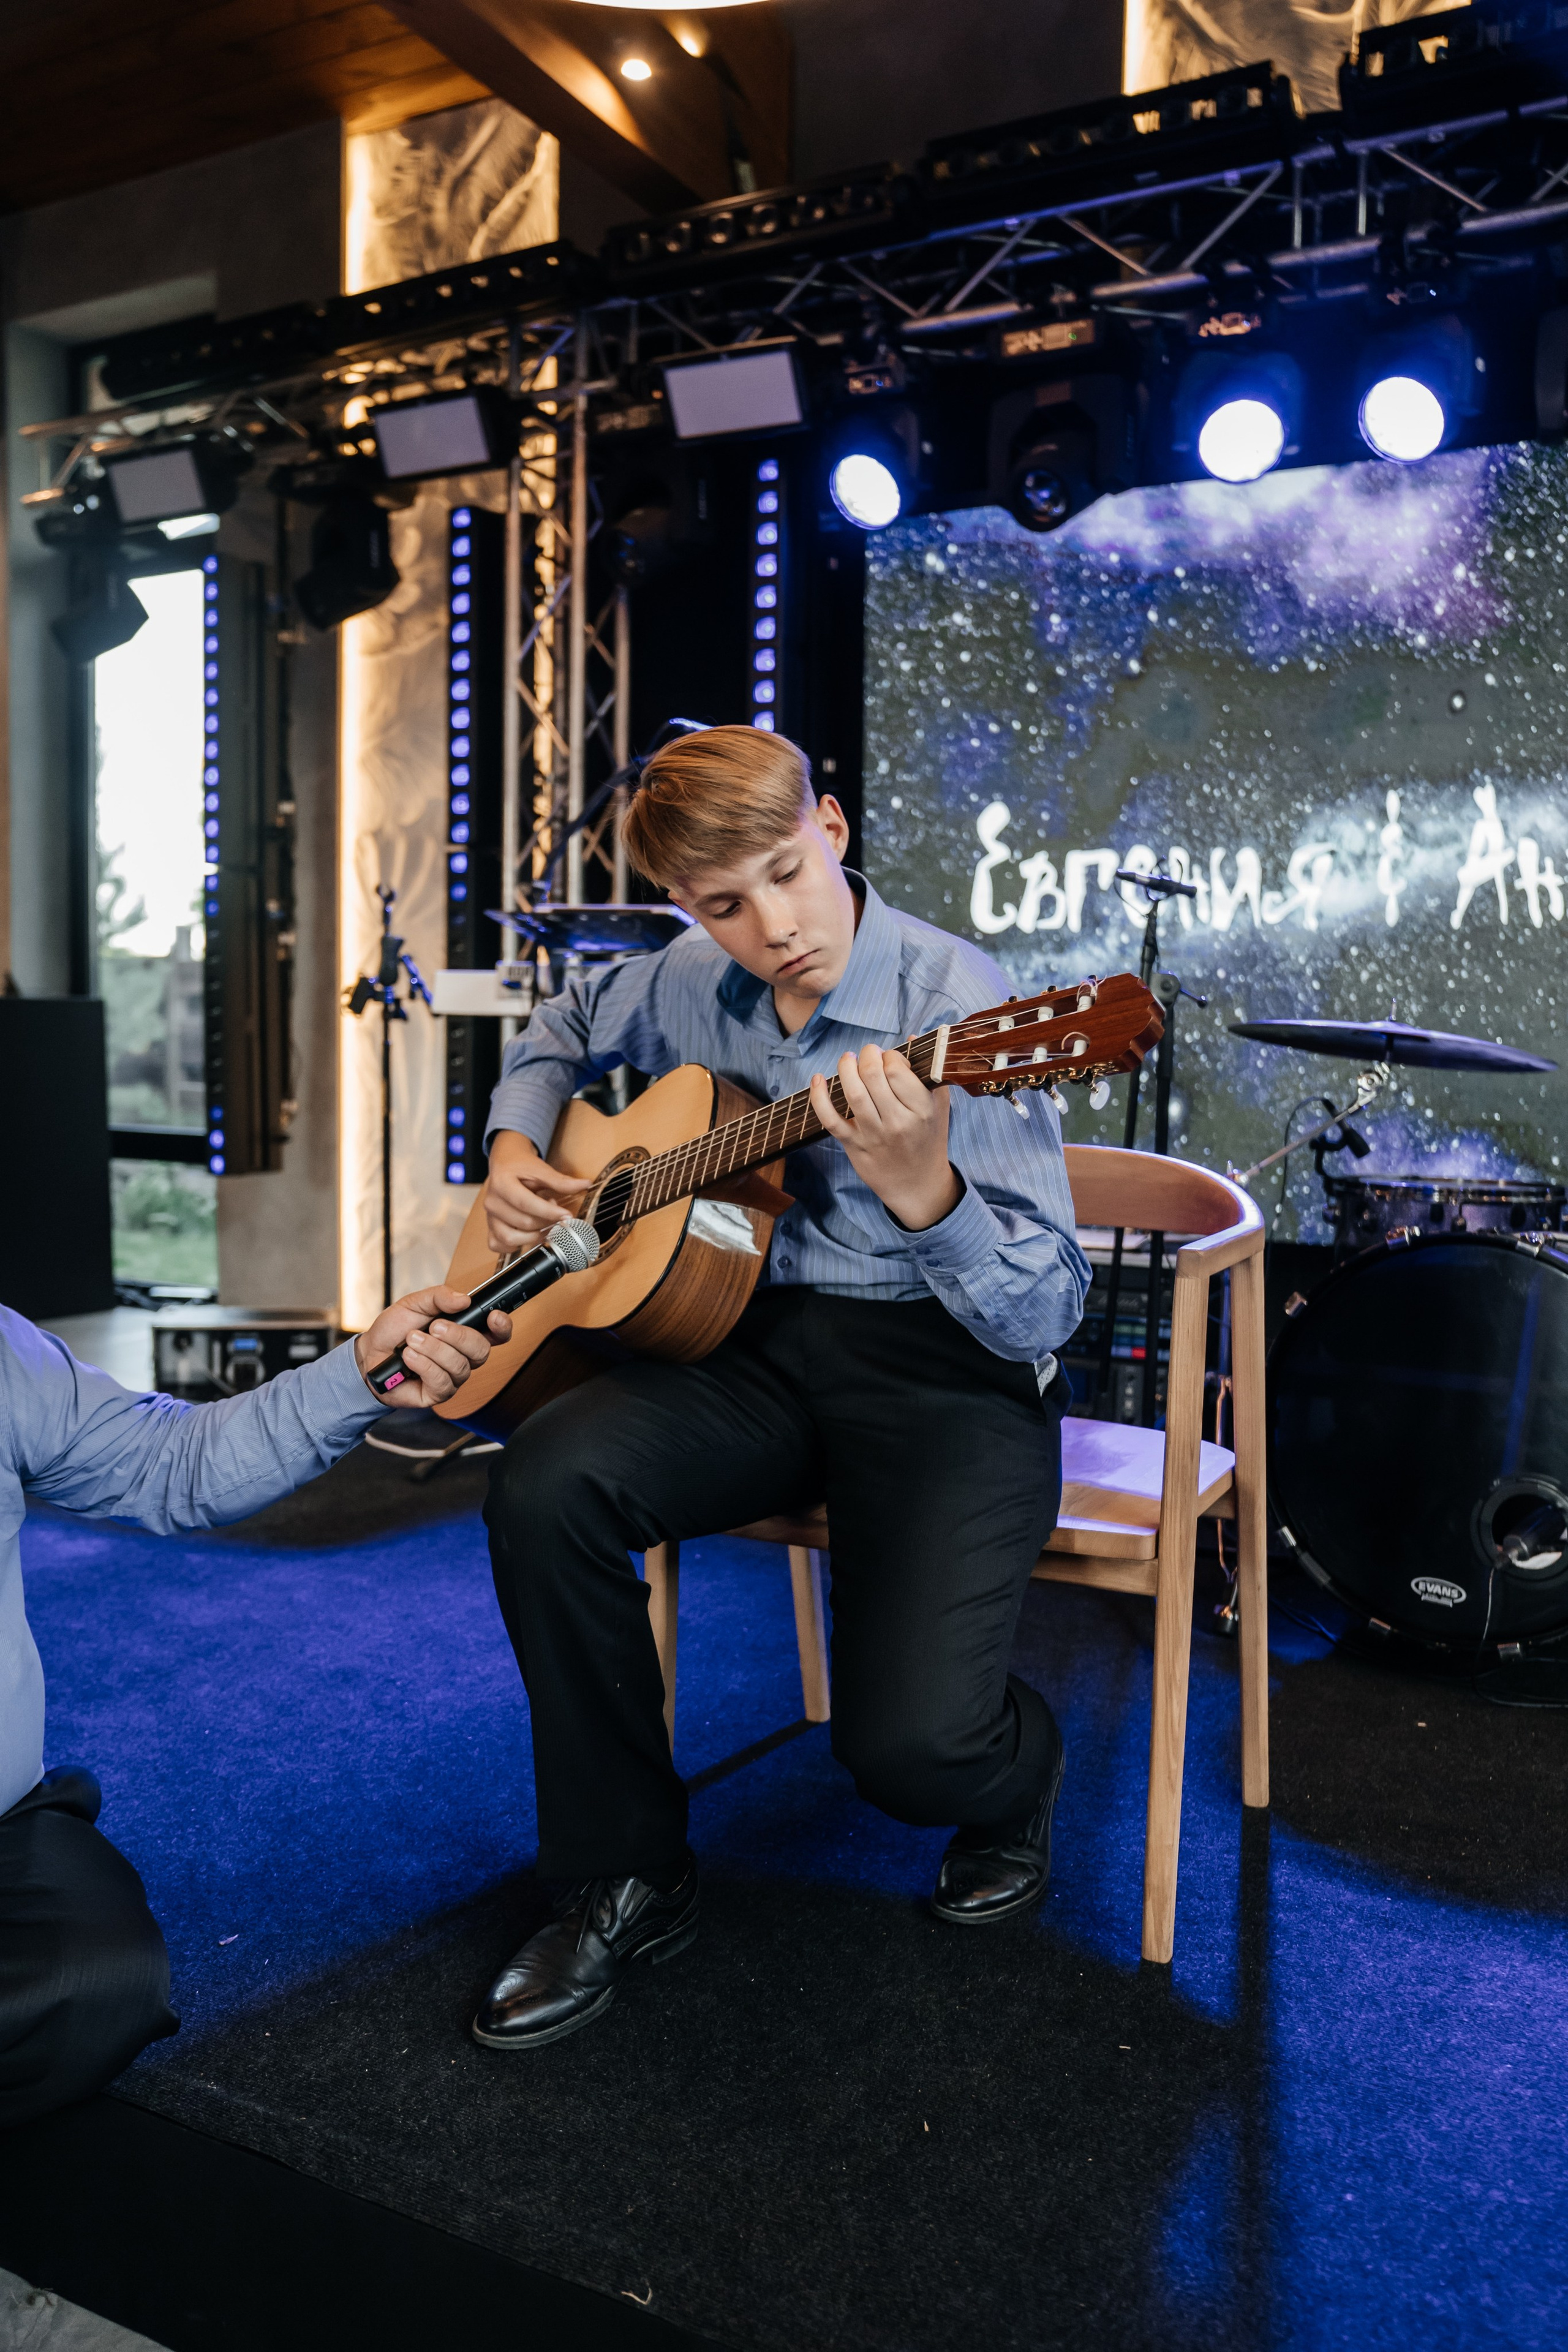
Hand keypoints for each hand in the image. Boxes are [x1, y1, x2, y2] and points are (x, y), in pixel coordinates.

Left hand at [354, 1285, 512, 1409]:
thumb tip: (463, 1299)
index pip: (497, 1333)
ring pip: (460, 1366)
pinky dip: (423, 1365)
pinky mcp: (438, 1393)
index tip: (493, 1316)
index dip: (502, 1326)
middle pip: (481, 1350)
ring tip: (412, 1340)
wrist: (369, 1354)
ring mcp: (453, 1376)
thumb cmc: (394, 1330)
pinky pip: (442, 1381)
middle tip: (434, 1326)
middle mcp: (464, 1356)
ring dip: (433, 1349)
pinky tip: (409, 1357)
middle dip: (458, 1336)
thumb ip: (439, 1297)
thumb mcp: (414, 1303)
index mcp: (465, 1332)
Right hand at [483, 1131, 586, 1254]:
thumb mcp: (542, 1169)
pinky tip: (528, 1235)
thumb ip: (561, 1181)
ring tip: (545, 1225)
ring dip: (533, 1236)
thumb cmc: (522, 1167)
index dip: (549, 1212)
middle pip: (523, 1222)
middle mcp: (492, 1202)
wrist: (506, 1164)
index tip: (567, 1216)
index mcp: (502, 1183)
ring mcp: (489, 1217)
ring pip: (510, 1238)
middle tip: (556, 1214)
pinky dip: (514, 1246)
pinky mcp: (490, 1227)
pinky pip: (498, 1245)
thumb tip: (585, 1184)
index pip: (526, 1203)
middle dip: (545, 1222)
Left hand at [809, 1047, 961, 1231]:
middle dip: (866, 1055)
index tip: (890, 1058)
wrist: (918, 1185)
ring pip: (853, 1093)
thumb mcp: (939, 1106)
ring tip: (848, 1059)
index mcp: (922, 1109)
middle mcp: (898, 1122)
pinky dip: (819, 1097)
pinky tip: (817, 1080)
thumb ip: (928, 1072)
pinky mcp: (854, 1146)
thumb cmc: (928, 1139)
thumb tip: (907, 1039)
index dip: (889, 1056)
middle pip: (872, 1076)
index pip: (897, 1070)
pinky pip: (830, 1120)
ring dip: (845, 1068)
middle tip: (867, 1053)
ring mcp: (874, 1135)